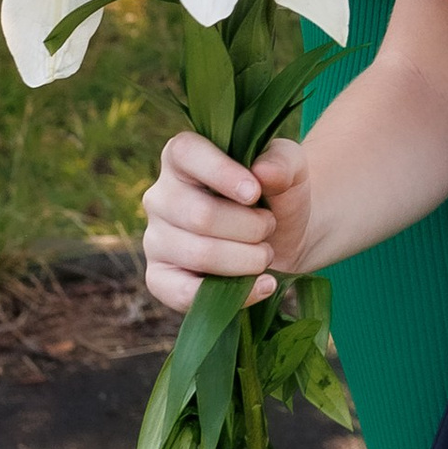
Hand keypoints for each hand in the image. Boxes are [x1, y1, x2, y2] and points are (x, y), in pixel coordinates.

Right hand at [141, 129, 314, 310]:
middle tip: (269, 226)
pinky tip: (264, 285)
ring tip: (266, 252)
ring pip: (199, 254)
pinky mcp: (160, 278)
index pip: (185, 153)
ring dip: (248, 259)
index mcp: (182, 157)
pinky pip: (183, 293)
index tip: (255, 192)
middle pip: (201, 215)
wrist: (284, 236)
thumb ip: (282, 161)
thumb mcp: (291, 167)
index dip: (221, 172)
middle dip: (250, 227)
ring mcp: (156, 239)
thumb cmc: (277, 192)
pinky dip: (234, 295)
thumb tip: (263, 172)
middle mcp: (160, 196)